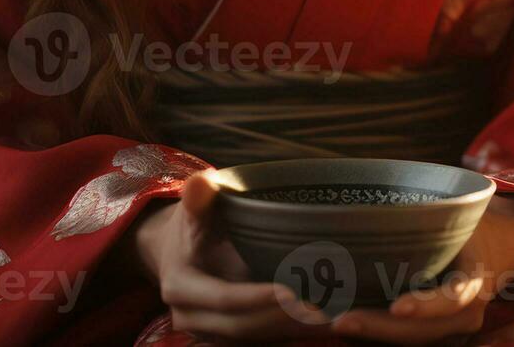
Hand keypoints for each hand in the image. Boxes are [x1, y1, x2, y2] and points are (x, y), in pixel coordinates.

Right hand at [133, 171, 332, 340]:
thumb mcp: (196, 207)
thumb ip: (199, 197)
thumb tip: (200, 183)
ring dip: (293, 332)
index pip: (223, 298)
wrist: (180, 250)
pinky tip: (325, 325)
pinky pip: (261, 341)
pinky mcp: (228, 336)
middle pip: (241, 326)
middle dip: (283, 320)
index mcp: (181, 286)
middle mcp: (191, 317)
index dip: (256, 298)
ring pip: (254, 339)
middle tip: (324, 311)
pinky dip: (291, 334)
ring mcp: (209, 331)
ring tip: (333, 319)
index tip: (291, 292)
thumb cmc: (196, 222)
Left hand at [327, 193, 513, 342]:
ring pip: (412, 341)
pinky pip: (406, 340)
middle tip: (339, 321)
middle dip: (379, 329)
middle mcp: (467, 314)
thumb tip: (375, 191)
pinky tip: (343, 323)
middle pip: (423, 331)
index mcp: (476, 279)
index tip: (397, 306)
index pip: (455, 298)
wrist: (503, 245)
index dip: (427, 305)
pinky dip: (374, 335)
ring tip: (328, 324)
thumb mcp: (463, 210)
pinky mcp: (435, 335)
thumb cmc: (475, 222)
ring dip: (371, 336)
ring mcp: (452, 330)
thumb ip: (432, 212)